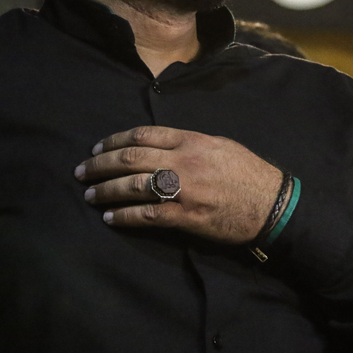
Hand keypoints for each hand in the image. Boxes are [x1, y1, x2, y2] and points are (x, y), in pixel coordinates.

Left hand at [74, 126, 282, 243]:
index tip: (98, 147)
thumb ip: (188, 143)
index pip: (143, 134)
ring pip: (133, 186)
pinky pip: (147, 215)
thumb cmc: (247, 172)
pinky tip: (110, 218)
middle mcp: (183, 161)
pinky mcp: (185, 216)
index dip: (115, 140)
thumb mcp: (219, 145)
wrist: (270, 203)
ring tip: (90, 196)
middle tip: (82, 171)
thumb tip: (160, 145)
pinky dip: (124, 216)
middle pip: (131, 158)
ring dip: (106, 191)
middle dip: (101, 165)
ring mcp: (182, 189)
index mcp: (191, 140)